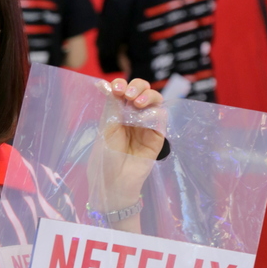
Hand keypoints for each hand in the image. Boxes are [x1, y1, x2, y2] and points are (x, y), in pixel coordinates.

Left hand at [87, 78, 166, 223]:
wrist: (113, 184)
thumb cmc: (105, 159)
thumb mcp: (106, 129)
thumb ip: (112, 107)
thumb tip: (106, 84)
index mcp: (118, 114)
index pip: (124, 91)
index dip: (122, 85)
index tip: (115, 87)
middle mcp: (133, 117)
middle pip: (142, 91)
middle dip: (136, 87)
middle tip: (127, 94)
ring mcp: (146, 125)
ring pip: (155, 100)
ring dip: (147, 95)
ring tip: (136, 102)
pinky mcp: (157, 136)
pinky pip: (161, 117)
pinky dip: (155, 111)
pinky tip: (144, 114)